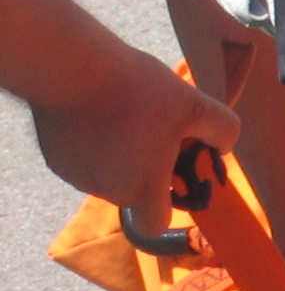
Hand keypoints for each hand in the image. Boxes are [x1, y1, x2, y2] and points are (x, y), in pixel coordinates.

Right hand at [28, 38, 238, 227]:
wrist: (69, 66)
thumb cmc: (135, 90)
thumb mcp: (195, 105)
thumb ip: (222, 130)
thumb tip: (224, 146)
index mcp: (142, 189)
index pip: (156, 224)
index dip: (167, 207)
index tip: (172, 180)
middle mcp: (106, 190)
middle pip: (134, 195)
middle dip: (145, 172)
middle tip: (152, 135)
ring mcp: (76, 175)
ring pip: (107, 177)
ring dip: (118, 158)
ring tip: (124, 118)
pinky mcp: (55, 158)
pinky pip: (81, 160)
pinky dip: (92, 146)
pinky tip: (97, 115)